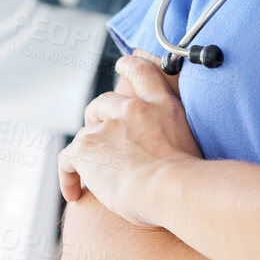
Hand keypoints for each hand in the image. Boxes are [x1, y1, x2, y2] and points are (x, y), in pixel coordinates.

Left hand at [58, 49, 200, 225]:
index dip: (129, 65)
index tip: (121, 65)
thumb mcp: (191, 141)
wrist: (170, 188)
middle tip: (101, 142)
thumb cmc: (187, 178)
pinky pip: (68, 160)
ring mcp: (105, 127)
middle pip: (102, 104)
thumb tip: (167, 148)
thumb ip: (174, 132)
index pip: (141, 71)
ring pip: (85, 136)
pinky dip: (68, 176)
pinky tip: (75, 194)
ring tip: (94, 181)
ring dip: (88, 155)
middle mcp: (131, 109)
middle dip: (96, 119)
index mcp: (161, 105)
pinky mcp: (86, 148)